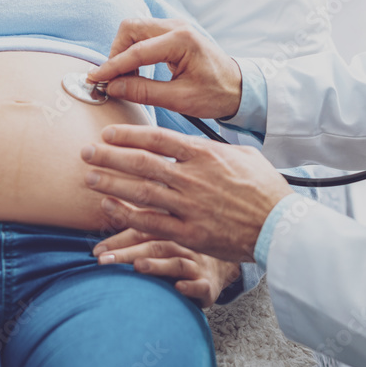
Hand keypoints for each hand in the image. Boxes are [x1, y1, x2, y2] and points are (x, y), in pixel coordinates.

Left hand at [82, 124, 295, 262]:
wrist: (280, 224)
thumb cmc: (265, 188)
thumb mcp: (243, 155)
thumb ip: (214, 148)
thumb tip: (195, 142)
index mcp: (204, 154)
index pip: (157, 138)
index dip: (128, 134)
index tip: (108, 133)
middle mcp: (192, 178)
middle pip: (141, 163)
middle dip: (109, 157)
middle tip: (85, 153)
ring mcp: (189, 206)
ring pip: (140, 192)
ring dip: (110, 184)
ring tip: (88, 179)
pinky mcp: (190, 233)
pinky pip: (150, 223)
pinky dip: (125, 215)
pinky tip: (108, 209)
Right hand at [86, 17, 242, 118]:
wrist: (239, 87)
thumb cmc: (216, 94)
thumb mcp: (180, 99)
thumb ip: (144, 92)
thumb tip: (113, 87)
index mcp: (182, 41)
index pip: (137, 50)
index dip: (112, 66)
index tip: (95, 79)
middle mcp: (177, 27)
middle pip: (130, 29)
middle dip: (116, 53)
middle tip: (113, 80)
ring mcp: (174, 27)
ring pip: (134, 30)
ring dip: (123, 52)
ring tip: (126, 79)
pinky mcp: (172, 33)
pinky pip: (143, 35)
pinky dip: (133, 52)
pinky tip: (135, 73)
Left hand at [92, 228, 241, 308]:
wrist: (224, 262)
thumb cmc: (183, 247)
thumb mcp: (165, 232)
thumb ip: (138, 224)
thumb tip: (105, 205)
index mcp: (169, 229)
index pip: (141, 230)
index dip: (118, 240)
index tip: (95, 251)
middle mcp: (182, 243)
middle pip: (153, 245)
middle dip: (127, 253)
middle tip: (103, 261)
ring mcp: (196, 263)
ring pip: (176, 262)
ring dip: (157, 265)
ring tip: (138, 266)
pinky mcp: (208, 284)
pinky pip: (200, 285)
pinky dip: (190, 286)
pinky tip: (178, 287)